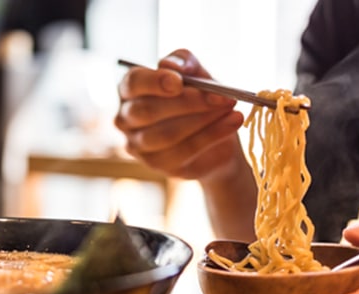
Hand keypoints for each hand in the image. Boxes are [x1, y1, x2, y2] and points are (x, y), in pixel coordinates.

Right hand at [115, 49, 245, 181]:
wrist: (218, 137)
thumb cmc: (200, 100)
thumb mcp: (198, 75)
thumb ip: (186, 63)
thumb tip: (175, 66)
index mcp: (130, 89)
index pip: (133, 83)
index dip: (154, 82)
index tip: (180, 82)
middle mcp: (126, 118)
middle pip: (148, 111)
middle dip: (188, 103)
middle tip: (221, 96)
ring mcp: (139, 145)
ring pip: (166, 134)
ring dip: (203, 119)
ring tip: (230, 108)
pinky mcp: (158, 164)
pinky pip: (184, 151)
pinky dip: (212, 135)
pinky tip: (232, 122)